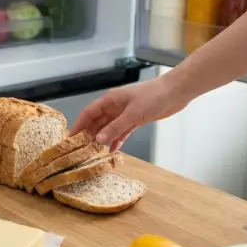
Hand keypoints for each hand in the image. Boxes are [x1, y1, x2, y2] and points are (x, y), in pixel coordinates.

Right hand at [70, 77, 187, 151]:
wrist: (175, 93)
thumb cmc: (153, 98)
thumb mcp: (133, 114)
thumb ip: (115, 127)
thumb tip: (97, 139)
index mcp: (110, 100)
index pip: (88, 113)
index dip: (78, 125)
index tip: (70, 138)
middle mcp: (114, 106)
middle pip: (97, 122)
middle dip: (89, 134)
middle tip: (80, 150)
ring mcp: (125, 113)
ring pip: (109, 128)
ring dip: (102, 139)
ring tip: (93, 153)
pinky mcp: (135, 120)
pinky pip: (122, 131)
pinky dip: (117, 140)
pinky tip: (112, 150)